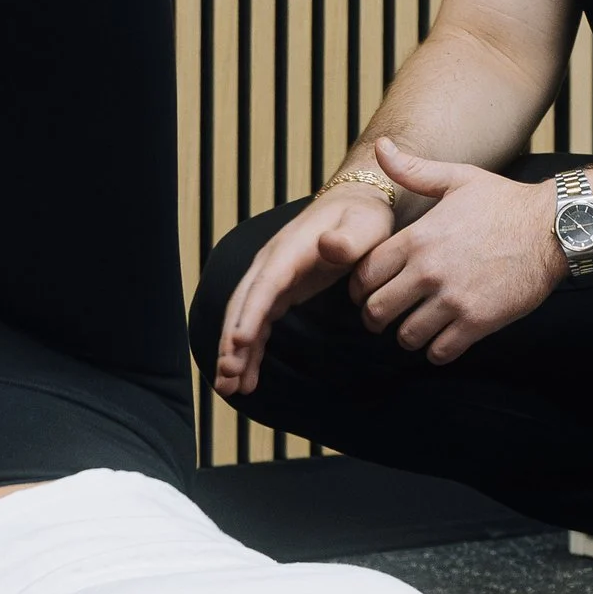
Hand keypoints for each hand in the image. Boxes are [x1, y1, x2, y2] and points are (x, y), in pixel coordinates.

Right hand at [214, 178, 404, 397]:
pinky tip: (245, 379)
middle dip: (232, 342)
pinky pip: (258, 325)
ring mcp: (272, 279)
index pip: (264, 286)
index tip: (238, 344)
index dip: (249, 315)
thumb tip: (328, 246)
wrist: (357, 204)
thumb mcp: (365, 225)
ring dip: (235, 353)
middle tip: (227, 378)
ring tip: (228, 389)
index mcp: (289, 251)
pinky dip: (249, 351)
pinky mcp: (279, 292)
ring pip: (244, 319)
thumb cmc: (363, 218)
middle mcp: (271, 265)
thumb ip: (348, 239)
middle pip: (244, 305)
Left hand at [348, 134, 561, 363]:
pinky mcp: (478, 321)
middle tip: (384, 317)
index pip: (364, 275)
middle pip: (377, 310)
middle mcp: (429, 271)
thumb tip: (381, 147)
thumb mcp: (456, 178)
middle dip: (375, 317)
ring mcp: (453, 299)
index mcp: (418, 238)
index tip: (367, 292)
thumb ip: (413, 170)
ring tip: (414, 329)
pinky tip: (442, 339)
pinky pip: (440, 352)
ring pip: (406, 336)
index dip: (359, 288)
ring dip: (406, 336)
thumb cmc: (504, 202)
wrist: (553, 227)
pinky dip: (436, 350)